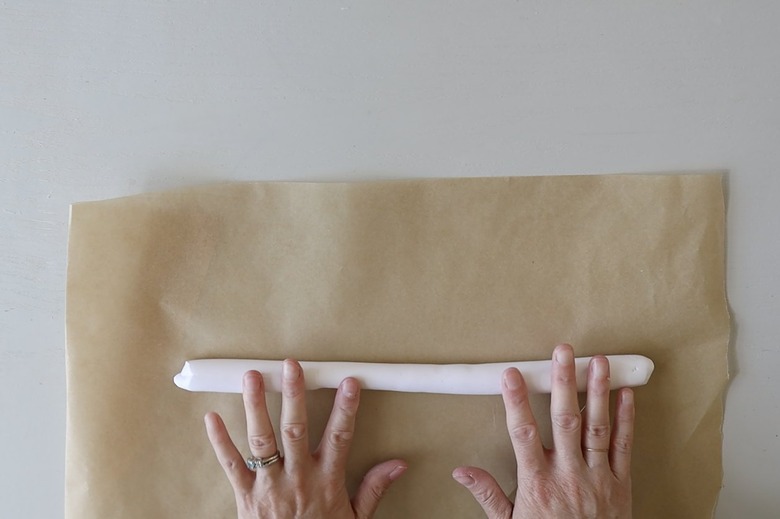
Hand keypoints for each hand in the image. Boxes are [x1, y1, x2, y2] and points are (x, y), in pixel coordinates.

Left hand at [205, 359, 406, 518]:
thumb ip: (373, 488)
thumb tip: (398, 464)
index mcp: (326, 481)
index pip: (339, 437)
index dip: (345, 408)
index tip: (349, 382)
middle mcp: (297, 479)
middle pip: (295, 430)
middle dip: (294, 395)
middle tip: (291, 366)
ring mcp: (269, 486)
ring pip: (261, 441)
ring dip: (255, 407)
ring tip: (252, 377)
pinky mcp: (245, 496)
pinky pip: (231, 465)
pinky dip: (220, 441)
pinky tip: (212, 417)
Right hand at [453, 344, 633, 518]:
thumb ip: (488, 494)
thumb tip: (462, 471)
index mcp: (538, 483)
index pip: (523, 434)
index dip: (516, 401)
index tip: (511, 375)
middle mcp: (569, 476)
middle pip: (565, 420)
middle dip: (562, 382)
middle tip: (562, 352)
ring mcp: (597, 478)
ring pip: (597, 427)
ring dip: (598, 392)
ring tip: (599, 362)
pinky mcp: (621, 485)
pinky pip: (624, 447)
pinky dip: (626, 419)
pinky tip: (626, 394)